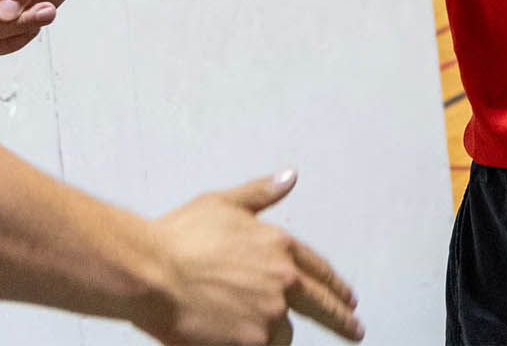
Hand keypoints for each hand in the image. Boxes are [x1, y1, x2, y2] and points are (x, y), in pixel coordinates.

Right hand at [139, 171, 362, 345]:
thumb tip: (289, 177)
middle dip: (342, 318)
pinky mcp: (252, 342)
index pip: (320, 270)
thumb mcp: (222, 204)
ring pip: (283, 333)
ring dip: (272, 334)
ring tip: (248, 332)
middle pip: (323, 305)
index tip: (349, 298)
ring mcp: (269, 314)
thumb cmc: (178, 237)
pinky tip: (236, 342)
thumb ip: (260, 194)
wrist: (150, 272)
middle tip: (356, 330)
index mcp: (280, 247)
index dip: (336, 285)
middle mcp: (284, 281)